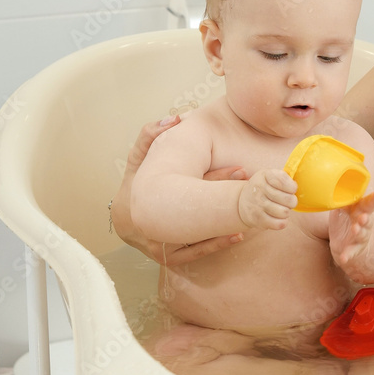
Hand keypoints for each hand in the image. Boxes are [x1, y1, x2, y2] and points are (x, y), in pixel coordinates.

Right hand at [111, 116, 245, 264]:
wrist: (123, 219)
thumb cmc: (134, 185)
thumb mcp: (138, 159)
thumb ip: (149, 135)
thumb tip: (173, 118)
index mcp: (153, 193)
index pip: (190, 184)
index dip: (218, 177)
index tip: (241, 169)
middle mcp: (156, 220)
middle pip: (197, 209)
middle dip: (226, 197)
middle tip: (250, 189)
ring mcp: (161, 240)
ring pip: (198, 234)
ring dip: (224, 225)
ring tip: (250, 216)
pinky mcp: (167, 256)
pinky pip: (194, 253)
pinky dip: (215, 245)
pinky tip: (236, 235)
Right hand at [238, 169, 297, 229]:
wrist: (242, 201)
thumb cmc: (263, 187)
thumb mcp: (270, 176)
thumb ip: (284, 178)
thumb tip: (296, 187)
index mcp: (265, 175)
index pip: (284, 181)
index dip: (292, 187)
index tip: (291, 189)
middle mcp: (259, 189)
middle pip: (288, 199)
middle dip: (292, 201)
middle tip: (288, 201)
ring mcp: (257, 204)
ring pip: (285, 212)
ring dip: (286, 212)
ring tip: (282, 209)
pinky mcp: (258, 219)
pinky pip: (279, 224)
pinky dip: (283, 222)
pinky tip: (279, 218)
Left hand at [329, 191, 373, 265]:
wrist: (344, 241)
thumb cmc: (346, 219)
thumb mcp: (344, 206)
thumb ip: (343, 197)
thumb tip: (338, 179)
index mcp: (361, 211)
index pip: (368, 204)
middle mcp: (364, 224)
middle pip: (367, 221)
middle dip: (366, 218)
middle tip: (365, 216)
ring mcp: (360, 237)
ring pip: (362, 235)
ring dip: (360, 232)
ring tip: (356, 229)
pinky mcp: (353, 249)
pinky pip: (351, 253)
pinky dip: (348, 256)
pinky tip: (343, 259)